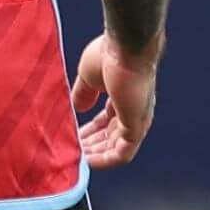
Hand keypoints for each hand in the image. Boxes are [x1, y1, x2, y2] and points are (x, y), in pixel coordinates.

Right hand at [71, 34, 159, 169]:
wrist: (126, 47)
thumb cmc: (110, 53)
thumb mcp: (89, 77)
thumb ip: (84, 94)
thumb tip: (77, 107)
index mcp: (123, 96)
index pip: (108, 121)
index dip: (90, 130)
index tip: (73, 135)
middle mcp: (133, 109)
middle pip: (112, 136)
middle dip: (91, 145)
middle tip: (73, 151)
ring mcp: (137, 119)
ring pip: (116, 147)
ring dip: (96, 155)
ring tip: (77, 159)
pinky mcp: (137, 126)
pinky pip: (122, 153)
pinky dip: (105, 160)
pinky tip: (88, 162)